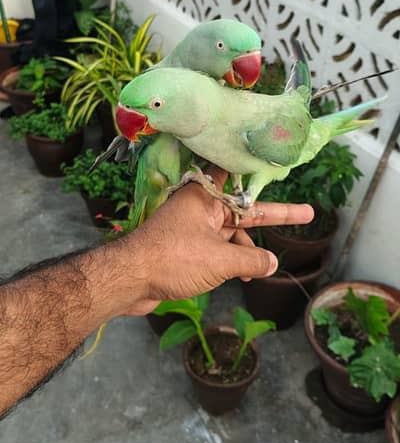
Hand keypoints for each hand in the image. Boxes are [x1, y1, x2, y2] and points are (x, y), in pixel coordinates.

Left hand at [117, 166, 313, 314]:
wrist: (129, 279)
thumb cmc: (172, 258)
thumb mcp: (220, 261)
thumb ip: (251, 262)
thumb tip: (272, 264)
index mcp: (205, 198)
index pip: (236, 177)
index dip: (257, 172)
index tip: (273, 163)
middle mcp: (199, 209)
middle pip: (243, 210)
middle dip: (274, 216)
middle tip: (307, 213)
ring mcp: (192, 230)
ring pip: (231, 235)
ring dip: (247, 251)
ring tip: (260, 269)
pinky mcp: (186, 250)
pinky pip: (217, 250)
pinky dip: (231, 262)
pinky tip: (240, 276)